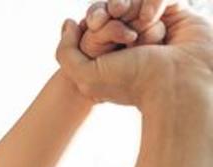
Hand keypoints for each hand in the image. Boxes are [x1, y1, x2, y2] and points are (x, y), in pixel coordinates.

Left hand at [58, 5, 212, 106]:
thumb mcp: (85, 75)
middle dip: (113, 13)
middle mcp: (132, 39)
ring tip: (137, 33)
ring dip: (132, 10)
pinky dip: (152, 2)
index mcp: (110, 51)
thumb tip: (69, 23)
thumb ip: (66, 52)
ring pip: (134, 2)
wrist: (175, 83)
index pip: (96, 19)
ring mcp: (153, 26)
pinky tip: (151, 19)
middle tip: (121, 33)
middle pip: (115, 8)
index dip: (94, 18)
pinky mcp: (175, 15)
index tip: (95, 26)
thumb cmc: (131, 82)